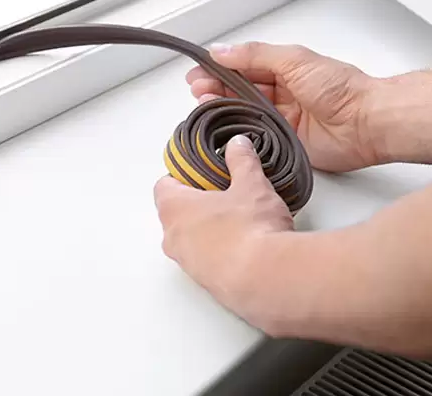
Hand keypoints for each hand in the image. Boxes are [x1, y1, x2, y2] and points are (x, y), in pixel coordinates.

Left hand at [154, 135, 292, 327]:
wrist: (267, 278)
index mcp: (175, 208)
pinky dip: (221, 254)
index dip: (182, 176)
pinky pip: (207, 263)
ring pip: (190, 241)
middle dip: (197, 204)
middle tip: (224, 195)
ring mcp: (188, 265)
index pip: (164, 186)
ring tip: (240, 221)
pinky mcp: (206, 285)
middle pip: (176, 214)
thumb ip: (242, 160)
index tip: (200, 172)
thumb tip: (238, 145)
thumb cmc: (250, 230)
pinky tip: (247, 247)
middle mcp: (173, 238)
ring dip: (209, 231)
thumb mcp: (251, 184)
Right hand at [187, 42, 378, 172]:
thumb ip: (255, 55)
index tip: (198, 71)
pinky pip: (257, 138)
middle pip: (240, 91)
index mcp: (284, 69)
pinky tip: (225, 131)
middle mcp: (282, 94)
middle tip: (197, 90)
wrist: (366, 122)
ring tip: (205, 106)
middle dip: (216, 89)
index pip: (243, 67)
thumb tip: (222, 50)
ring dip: (224, 110)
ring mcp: (282, 119)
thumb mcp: (293, 59)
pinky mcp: (285, 143)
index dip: (219, 68)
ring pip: (245, 114)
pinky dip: (240, 135)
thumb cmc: (340, 88)